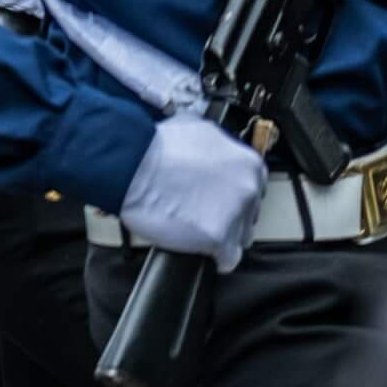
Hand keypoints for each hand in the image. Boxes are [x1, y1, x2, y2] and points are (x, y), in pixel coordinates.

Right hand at [119, 114, 266, 272]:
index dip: (233, 193)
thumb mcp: (197, 127)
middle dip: (229, 214)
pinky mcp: (218, 238)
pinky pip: (227, 259)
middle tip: (203, 210)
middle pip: (249, 214)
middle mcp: (247, 188)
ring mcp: (235, 214)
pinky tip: (200, 247)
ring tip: (198, 229)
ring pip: (241, 237)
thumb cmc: (155, 145)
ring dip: (223, 235)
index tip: (220, 196)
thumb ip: (218, 146)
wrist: (132, 164)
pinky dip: (215, 257)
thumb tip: (216, 153)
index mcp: (247, 163)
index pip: (254, 187)